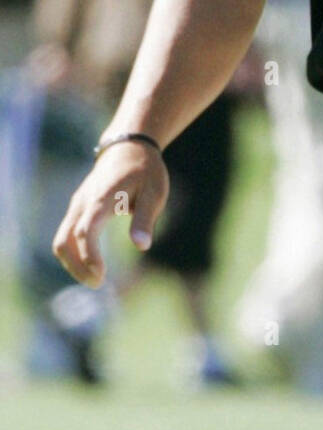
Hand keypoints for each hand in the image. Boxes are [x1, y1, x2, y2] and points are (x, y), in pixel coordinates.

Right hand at [52, 142, 169, 287]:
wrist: (129, 146)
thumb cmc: (145, 170)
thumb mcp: (155, 193)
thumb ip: (145, 219)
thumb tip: (141, 246)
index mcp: (101, 199)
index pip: (85, 232)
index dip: (88, 257)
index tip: (101, 276)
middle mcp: (83, 202)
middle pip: (65, 240)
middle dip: (77, 266)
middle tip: (98, 283)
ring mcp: (77, 204)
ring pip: (61, 239)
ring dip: (72, 262)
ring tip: (95, 278)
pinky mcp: (78, 207)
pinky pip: (66, 233)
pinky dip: (73, 252)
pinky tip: (90, 264)